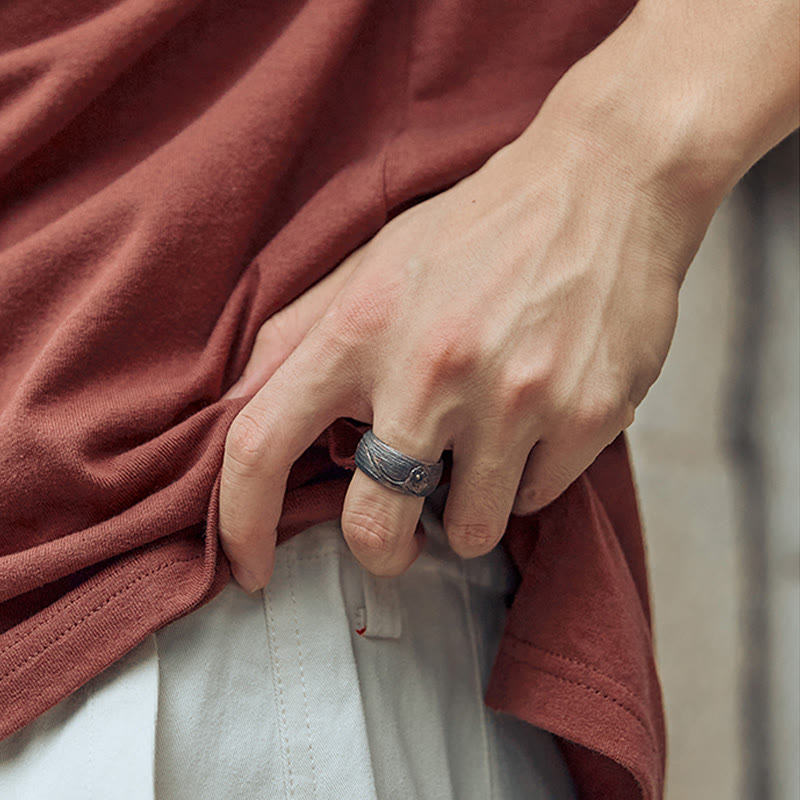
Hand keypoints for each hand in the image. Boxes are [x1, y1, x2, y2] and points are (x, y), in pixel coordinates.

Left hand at [218, 117, 703, 592]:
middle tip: (398, 533)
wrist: (605, 185)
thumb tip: (235, 403)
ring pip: (469, 531)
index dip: (240, 523)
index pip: (261, 446)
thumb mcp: (373, 262)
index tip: (251, 567)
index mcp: (361, 328)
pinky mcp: (585, 416)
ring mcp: (513, 398)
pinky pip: (536, 499)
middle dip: (382, 550)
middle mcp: (430, 370)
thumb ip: (296, 334)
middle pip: (372, 528)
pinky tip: (535, 422)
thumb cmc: (478, 229)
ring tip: (482, 448)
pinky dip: (525, 478)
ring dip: (466, 510)